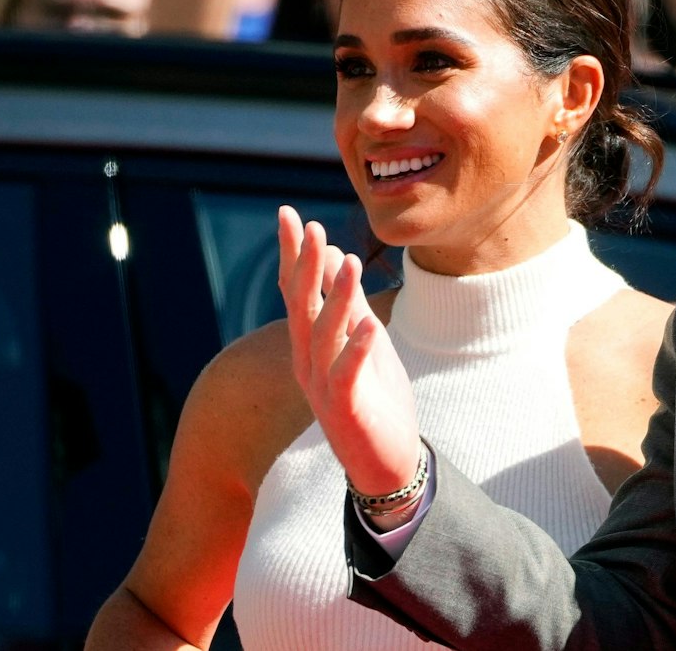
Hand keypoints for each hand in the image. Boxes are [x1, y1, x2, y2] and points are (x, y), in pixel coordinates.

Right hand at [278, 207, 422, 496]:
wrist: (387, 461)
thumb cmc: (376, 398)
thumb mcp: (364, 340)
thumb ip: (349, 304)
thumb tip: (334, 256)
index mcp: (311, 344)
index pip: (296, 290)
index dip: (292, 252)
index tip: (288, 213)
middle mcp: (308, 362)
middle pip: (301, 307)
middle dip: (305, 266)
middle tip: (311, 226)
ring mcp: (322, 387)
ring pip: (324, 336)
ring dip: (336, 298)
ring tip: (348, 262)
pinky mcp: (345, 409)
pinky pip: (347, 375)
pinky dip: (357, 348)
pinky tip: (370, 324)